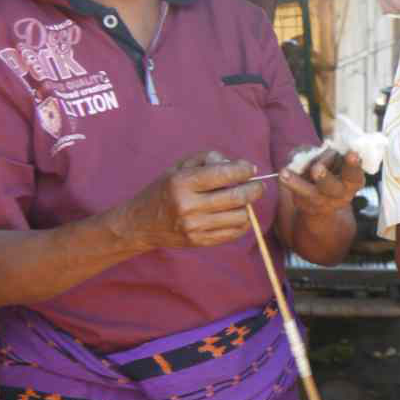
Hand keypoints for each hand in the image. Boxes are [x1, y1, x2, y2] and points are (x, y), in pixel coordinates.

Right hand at [121, 150, 262, 249]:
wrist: (141, 224)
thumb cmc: (163, 190)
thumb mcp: (178, 167)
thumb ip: (207, 158)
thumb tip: (236, 165)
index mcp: (183, 182)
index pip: (223, 174)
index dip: (243, 170)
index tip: (250, 169)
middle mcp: (189, 205)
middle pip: (237, 197)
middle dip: (255, 189)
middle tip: (259, 185)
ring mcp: (195, 226)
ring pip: (239, 217)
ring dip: (248, 207)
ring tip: (244, 200)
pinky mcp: (200, 241)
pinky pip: (233, 233)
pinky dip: (242, 223)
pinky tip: (238, 214)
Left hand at [278, 148, 364, 216]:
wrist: (325, 199)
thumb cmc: (334, 170)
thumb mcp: (337, 161)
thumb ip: (328, 154)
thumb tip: (309, 153)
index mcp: (353, 181)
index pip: (354, 173)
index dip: (353, 165)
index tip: (352, 154)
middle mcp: (340, 194)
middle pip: (333, 187)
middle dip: (325, 177)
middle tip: (317, 169)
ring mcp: (323, 201)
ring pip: (310, 193)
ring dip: (297, 183)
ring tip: (284, 173)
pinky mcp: (306, 204)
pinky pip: (297, 194)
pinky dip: (290, 182)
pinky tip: (282, 175)